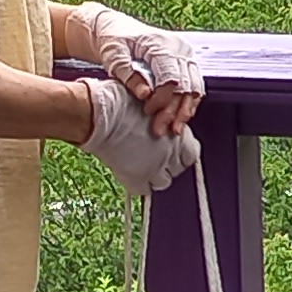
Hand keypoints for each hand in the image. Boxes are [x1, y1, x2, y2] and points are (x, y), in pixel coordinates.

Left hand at [70, 1, 207, 130]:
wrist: (117, 30)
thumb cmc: (114, 41)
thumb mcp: (114, 56)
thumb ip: (129, 75)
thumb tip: (145, 95)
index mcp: (159, 43)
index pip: (170, 76)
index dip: (162, 98)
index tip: (148, 111)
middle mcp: (178, 47)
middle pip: (184, 84)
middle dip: (174, 110)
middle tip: (161, 129)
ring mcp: (185, 54)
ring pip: (194, 86)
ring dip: (184, 110)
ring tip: (174, 130)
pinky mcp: (186, 62)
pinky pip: (194, 85)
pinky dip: (188, 103)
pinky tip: (180, 118)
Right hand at [79, 74, 197, 200]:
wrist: (99, 115)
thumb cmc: (119, 101)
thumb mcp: (150, 106)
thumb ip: (160, 119)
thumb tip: (159, 123)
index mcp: (177, 132)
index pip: (191, 154)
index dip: (181, 153)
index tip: (173, 150)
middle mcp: (171, 152)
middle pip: (178, 169)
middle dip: (168, 164)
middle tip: (155, 157)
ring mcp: (154, 167)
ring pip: (163, 182)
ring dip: (155, 176)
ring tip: (142, 166)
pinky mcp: (136, 177)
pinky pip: (143, 190)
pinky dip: (138, 184)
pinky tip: (130, 173)